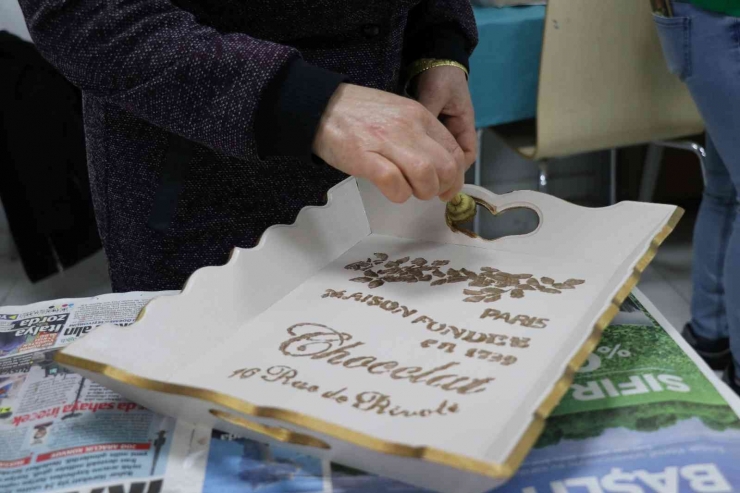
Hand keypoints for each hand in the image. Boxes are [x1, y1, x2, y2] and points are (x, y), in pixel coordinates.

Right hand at [312, 83, 465, 202]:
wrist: (321, 106)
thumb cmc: (358, 113)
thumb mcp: (399, 112)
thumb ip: (421, 133)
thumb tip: (439, 163)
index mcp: (420, 115)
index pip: (455, 151)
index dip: (456, 177)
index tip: (447, 187)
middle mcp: (408, 127)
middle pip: (445, 167)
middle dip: (442, 188)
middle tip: (429, 194)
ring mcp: (386, 141)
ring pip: (425, 176)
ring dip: (421, 192)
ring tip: (409, 191)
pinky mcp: (364, 157)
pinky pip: (394, 183)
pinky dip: (398, 194)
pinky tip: (392, 191)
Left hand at [412, 65, 476, 170]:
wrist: (433, 58)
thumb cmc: (441, 75)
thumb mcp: (436, 93)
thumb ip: (428, 113)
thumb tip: (418, 136)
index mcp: (463, 124)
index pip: (466, 155)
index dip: (457, 169)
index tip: (439, 176)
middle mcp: (453, 130)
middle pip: (450, 160)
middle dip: (439, 171)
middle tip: (421, 179)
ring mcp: (439, 129)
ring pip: (436, 154)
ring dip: (427, 161)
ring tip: (411, 169)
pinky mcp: (427, 127)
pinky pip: (425, 144)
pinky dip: (418, 151)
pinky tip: (405, 155)